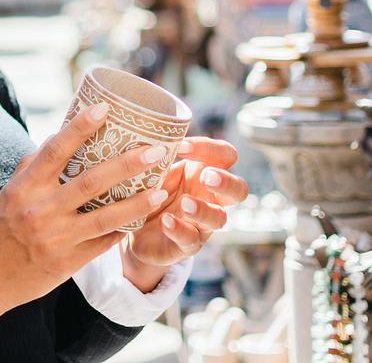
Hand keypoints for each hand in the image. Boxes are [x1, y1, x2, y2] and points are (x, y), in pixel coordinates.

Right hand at [0, 102, 169, 360]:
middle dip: (128, 164)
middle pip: (91, 181)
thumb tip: (55, 139)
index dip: (80, 127)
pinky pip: (102, 243)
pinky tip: (142, 219)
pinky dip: (123, 230)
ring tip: (161, 189)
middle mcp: (40, 210)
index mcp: (23, 188)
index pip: (55, 149)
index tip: (105, 108)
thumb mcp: (6, 195)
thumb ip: (31, 169)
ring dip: (137, 202)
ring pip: (106, 217)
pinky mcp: (67, 263)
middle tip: (156, 150)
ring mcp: (56, 238)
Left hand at [122, 136, 248, 288]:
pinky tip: (166, 222)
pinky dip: (180, 230)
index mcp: (204, 173)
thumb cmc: (149, 190)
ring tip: (185, 203)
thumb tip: (143, 127)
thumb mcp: (153, 168)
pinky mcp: (186, 245)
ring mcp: (202, 223)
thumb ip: (156, 152)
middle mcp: (210, 197)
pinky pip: (191, 240)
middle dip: (226, 181)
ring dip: (204, 209)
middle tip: (206, 176)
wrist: (132, 230)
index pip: (226, 155)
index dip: (210, 148)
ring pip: (220, 219)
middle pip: (239, 189)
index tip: (180, 146)